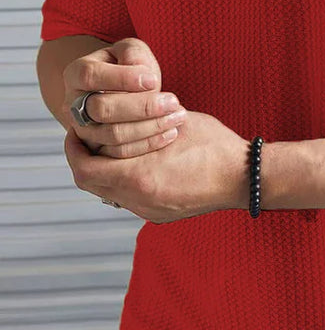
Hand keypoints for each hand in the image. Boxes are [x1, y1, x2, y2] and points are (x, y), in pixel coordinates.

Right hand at [63, 37, 186, 157]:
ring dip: (149, 128)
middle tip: (173, 102)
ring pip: (112, 135)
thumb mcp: (132, 51)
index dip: (122, 78)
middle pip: (101, 110)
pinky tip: (170, 133)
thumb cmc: (131, 68)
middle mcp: (73, 104)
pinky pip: (120, 154)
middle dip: (142, 107)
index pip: (91, 75)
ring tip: (177, 116)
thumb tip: (141, 75)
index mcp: (76, 74)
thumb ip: (133, 55)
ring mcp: (83, 131)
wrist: (128, 93)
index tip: (153, 80)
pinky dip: (148, 144)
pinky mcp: (98, 151)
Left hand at [64, 108, 250, 222]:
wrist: (245, 177)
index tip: (76, 131)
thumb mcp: (175, 123)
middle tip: (85, 139)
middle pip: (90, 184)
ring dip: (104, 171)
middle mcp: (140, 200)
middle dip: (83, 159)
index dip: (73, 149)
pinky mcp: (161, 215)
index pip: (85, 168)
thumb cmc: (215, 145)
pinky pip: (128, 199)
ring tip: (111, 149)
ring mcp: (150, 211)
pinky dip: (123, 181)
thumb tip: (117, 114)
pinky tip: (136, 163)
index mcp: (139, 177)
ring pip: (108, 192)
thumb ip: (140, 124)